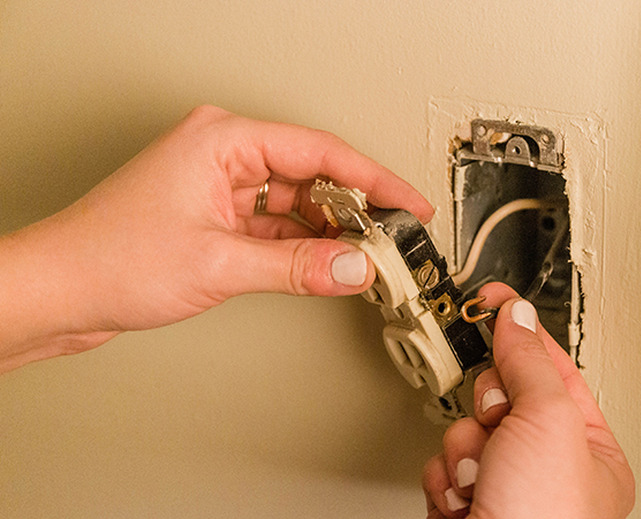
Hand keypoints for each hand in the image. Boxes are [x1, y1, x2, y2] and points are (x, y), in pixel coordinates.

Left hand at [0, 105, 432, 370]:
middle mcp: (223, 154)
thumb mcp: (220, 262)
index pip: (319, 152)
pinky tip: (327, 265)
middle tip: (394, 240)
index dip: (373, 180)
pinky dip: (302, 246)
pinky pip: (276, 225)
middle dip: (354, 210)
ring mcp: (220, 186)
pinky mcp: (216, 216)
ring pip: (296, 203)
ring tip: (366, 258)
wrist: (58, 292)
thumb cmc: (109, 259)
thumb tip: (354, 267)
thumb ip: (296, 266)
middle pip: (311, 175)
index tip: (408, 204)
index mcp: (222, 139)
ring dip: (329, 232)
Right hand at [422, 283, 634, 518]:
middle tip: (500, 428)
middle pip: (499, 395)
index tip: (493, 298)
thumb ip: (530, 363)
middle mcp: (547, 466)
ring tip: (485, 481)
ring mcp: (504, 485)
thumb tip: (516, 317)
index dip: (520, 329)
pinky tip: (465, 501)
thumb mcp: (548, 423)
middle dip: (489, 411)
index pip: (551, 367)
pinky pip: (442, 462)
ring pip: (463, 429)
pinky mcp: (466, 501)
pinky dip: (446, 478)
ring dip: (465, 452)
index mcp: (587, 447)